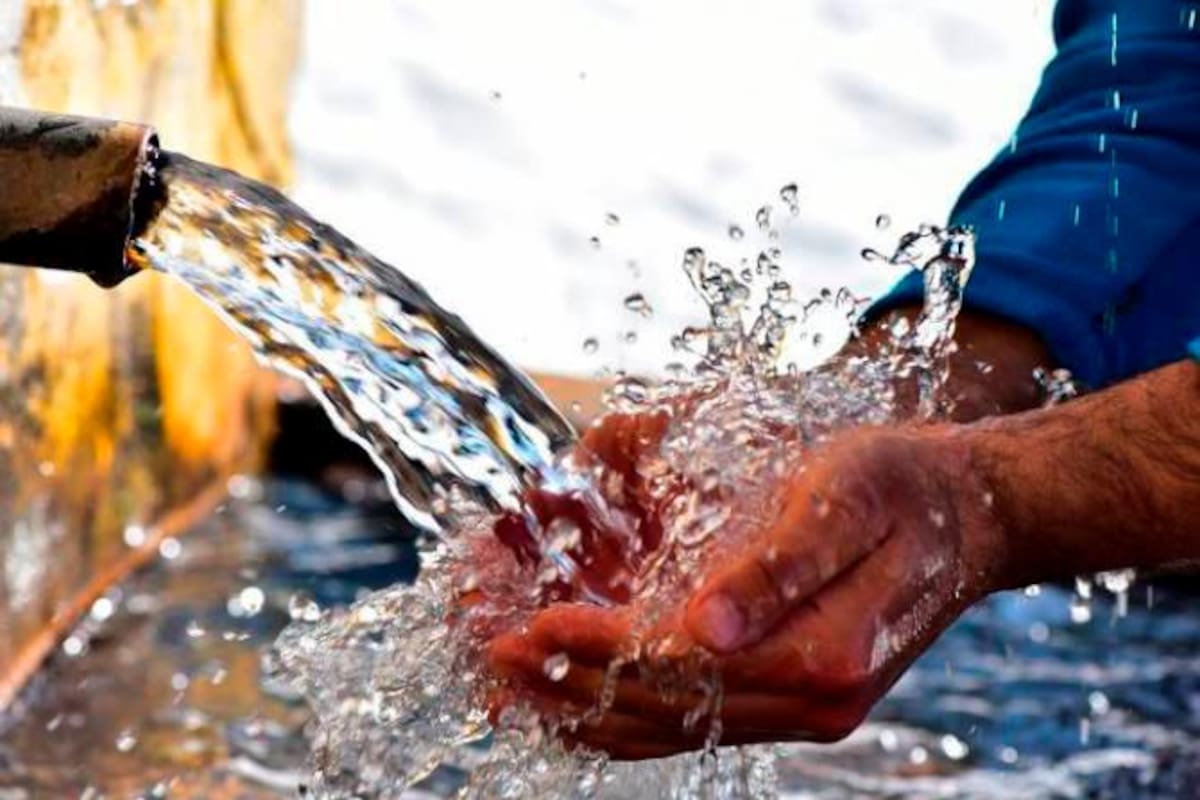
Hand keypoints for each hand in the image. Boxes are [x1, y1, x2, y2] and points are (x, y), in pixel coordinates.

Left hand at [486, 424, 1009, 758]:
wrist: (971, 516)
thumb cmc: (904, 487)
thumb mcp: (844, 502)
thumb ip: (776, 570)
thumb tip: (702, 629)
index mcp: (822, 656)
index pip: (682, 668)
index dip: (600, 651)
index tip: (531, 627)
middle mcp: (812, 702)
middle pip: (667, 712)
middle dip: (573, 685)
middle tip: (494, 658)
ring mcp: (803, 709)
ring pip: (674, 730)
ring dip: (589, 709)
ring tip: (517, 685)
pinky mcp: (794, 698)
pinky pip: (696, 721)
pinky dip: (631, 714)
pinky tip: (584, 697)